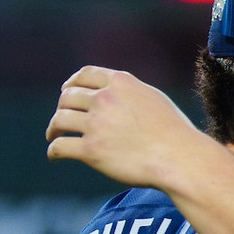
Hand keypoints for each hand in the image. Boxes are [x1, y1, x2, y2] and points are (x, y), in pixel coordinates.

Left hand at [46, 66, 217, 188]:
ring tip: (54, 135)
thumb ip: (130, 92)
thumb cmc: (174, 132)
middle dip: (62, 107)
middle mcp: (104, 100)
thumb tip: (113, 93)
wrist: (180, 158)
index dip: (72, 83)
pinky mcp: (91, 151)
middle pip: (68, 97)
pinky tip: (54, 155)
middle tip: (62, 119)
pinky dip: (53, 151)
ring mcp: (96, 125)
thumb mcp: (153, 99)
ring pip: (59, 120)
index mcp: (120, 83)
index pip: (84, 75)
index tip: (66, 91)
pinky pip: (60, 147)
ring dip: (53, 128)